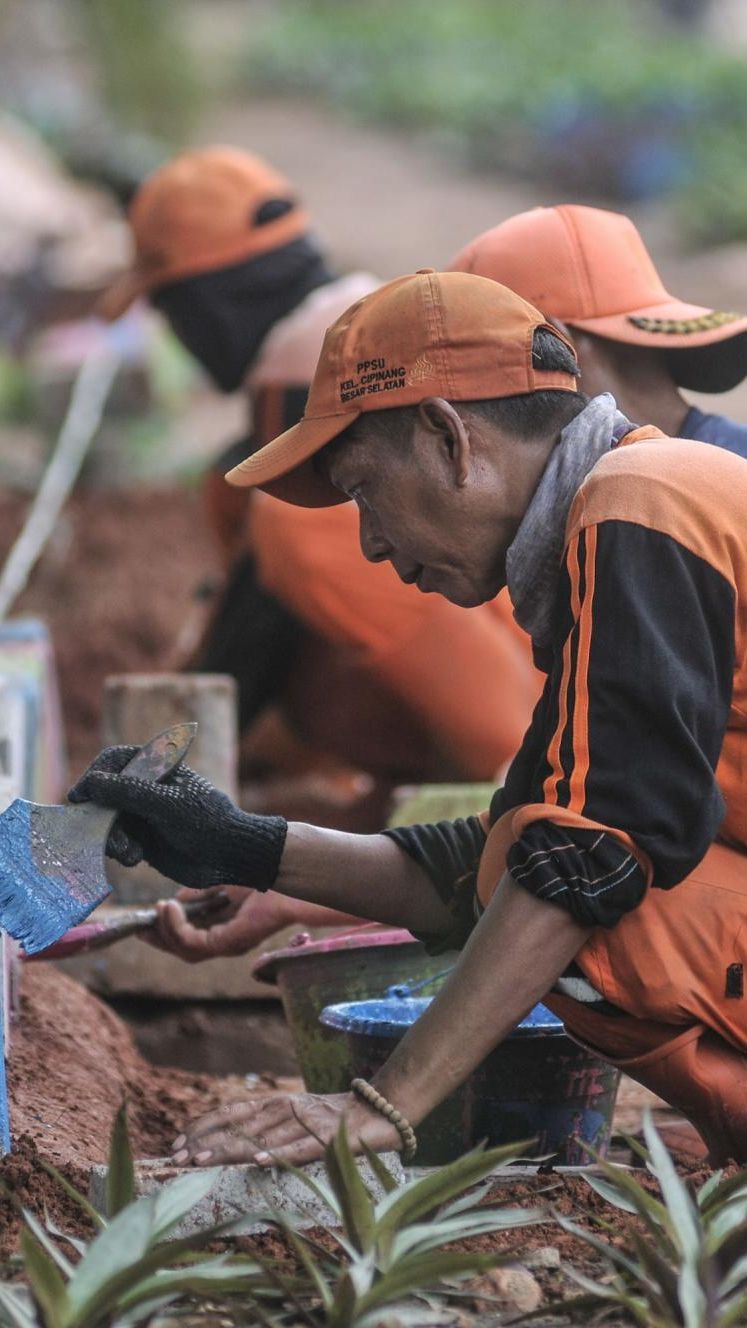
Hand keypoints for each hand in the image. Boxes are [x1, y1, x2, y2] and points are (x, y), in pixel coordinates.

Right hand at [68, 744, 286, 890]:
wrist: (229, 856)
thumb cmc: (205, 821)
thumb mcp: (167, 804)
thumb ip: (129, 792)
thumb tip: (92, 782)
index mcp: (155, 767)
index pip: (113, 762)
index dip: (93, 777)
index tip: (81, 797)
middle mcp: (145, 787)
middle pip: (103, 794)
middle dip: (102, 817)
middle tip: (109, 839)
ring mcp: (142, 813)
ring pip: (106, 821)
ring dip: (111, 838)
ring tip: (129, 853)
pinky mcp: (141, 839)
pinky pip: (116, 841)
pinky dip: (120, 850)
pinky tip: (136, 858)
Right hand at [145, 886, 292, 961]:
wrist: (283, 870)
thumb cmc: (261, 873)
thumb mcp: (220, 880)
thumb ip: (198, 892)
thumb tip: (175, 899)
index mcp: (225, 926)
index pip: (190, 936)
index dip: (166, 930)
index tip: (148, 917)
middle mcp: (226, 940)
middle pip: (183, 949)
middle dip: (159, 938)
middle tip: (138, 926)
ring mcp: (228, 944)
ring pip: (185, 949)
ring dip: (165, 931)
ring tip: (155, 910)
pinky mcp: (228, 943)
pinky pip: (192, 942)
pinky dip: (177, 927)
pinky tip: (169, 908)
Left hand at [170, 1091, 400, 1166]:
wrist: (378, 1109)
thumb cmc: (332, 1118)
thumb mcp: (294, 1117)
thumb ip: (266, 1126)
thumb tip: (226, 1143)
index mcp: (276, 1103)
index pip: (231, 1111)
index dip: (202, 1125)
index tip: (177, 1142)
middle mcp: (286, 1108)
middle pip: (238, 1125)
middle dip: (205, 1140)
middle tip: (178, 1157)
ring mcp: (306, 1122)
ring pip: (262, 1136)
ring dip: (230, 1148)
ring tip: (203, 1160)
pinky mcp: (326, 1138)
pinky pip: (299, 1148)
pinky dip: (278, 1154)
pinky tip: (258, 1162)